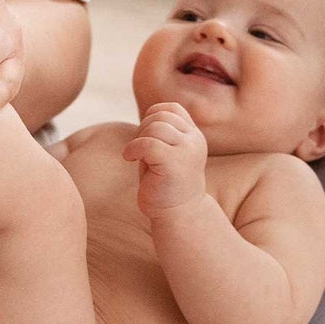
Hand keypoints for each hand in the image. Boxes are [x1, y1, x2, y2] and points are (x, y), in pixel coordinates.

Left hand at [121, 102, 209, 220]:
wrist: (178, 215)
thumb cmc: (165, 184)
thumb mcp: (166, 151)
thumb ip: (161, 132)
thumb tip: (148, 115)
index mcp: (194, 135)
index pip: (171, 109)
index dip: (152, 117)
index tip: (145, 138)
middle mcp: (194, 140)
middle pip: (161, 116)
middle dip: (142, 129)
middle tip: (138, 150)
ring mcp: (187, 151)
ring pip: (155, 127)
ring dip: (138, 139)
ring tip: (136, 156)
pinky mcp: (175, 163)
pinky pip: (148, 144)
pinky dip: (133, 148)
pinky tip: (130, 159)